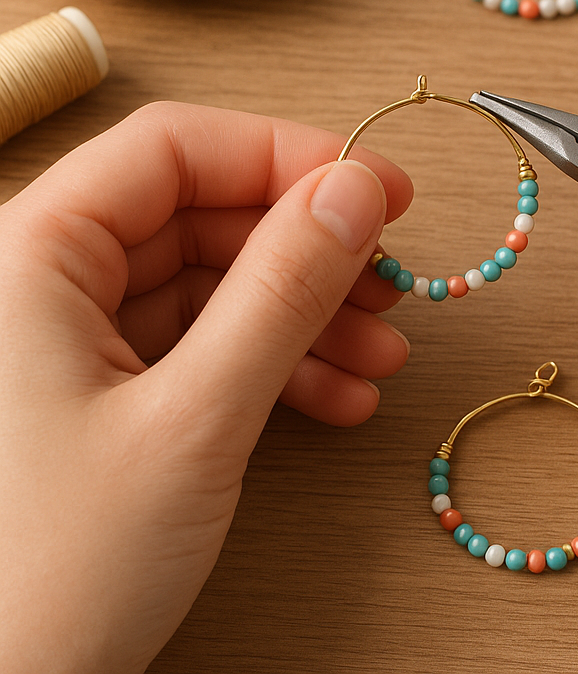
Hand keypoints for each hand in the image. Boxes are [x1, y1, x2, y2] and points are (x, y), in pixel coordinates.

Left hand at [0, 103, 413, 672]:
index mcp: (28, 256)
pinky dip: (273, 367)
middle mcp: (40, 285)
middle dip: (308, 254)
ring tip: (381, 357)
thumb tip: (356, 192)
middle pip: (201, 218)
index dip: (286, 156)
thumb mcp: (194, 419)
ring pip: (210, 288)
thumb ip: (282, 292)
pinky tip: (336, 401)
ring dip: (306, 317)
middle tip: (389, 282)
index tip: (375, 187)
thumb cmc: (44, 578)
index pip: (173, 150)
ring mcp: (69, 345)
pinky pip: (199, 350)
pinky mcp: (98, 397)